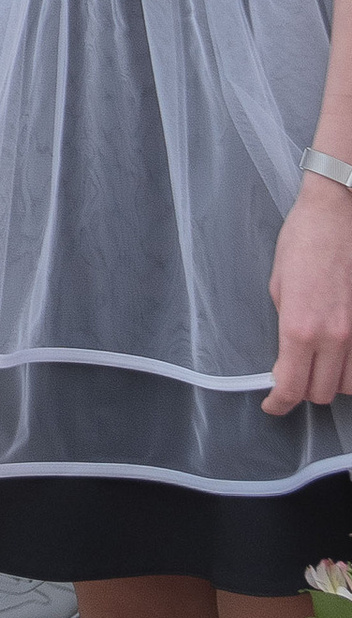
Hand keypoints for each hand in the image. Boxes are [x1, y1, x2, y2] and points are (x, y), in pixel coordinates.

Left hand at [269, 181, 351, 412]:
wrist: (338, 212)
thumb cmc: (303, 240)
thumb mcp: (278, 285)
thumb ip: (286, 326)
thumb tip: (288, 353)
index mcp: (300, 328)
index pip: (290, 387)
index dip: (279, 404)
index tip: (273, 405)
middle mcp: (335, 337)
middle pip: (323, 393)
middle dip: (304, 391)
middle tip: (294, 377)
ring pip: (351, 385)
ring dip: (334, 381)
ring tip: (322, 364)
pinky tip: (343, 354)